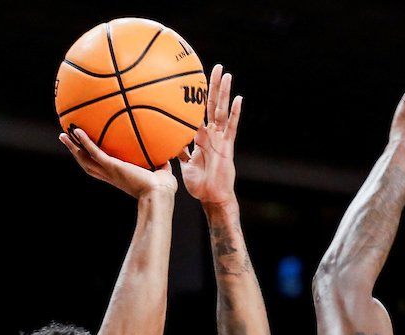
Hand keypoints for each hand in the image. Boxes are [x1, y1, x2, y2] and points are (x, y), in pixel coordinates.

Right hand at [60, 127, 176, 198]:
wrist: (160, 195)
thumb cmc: (163, 190)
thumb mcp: (162, 174)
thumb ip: (161, 165)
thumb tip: (167, 156)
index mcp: (120, 178)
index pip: (102, 169)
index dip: (93, 160)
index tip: (87, 153)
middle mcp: (112, 176)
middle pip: (88, 164)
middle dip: (76, 153)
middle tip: (67, 141)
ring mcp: (110, 171)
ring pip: (86, 159)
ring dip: (74, 148)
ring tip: (64, 136)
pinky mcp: (112, 166)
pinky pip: (95, 152)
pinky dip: (85, 142)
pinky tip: (77, 131)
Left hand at [179, 64, 240, 205]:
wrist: (212, 197)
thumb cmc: (199, 184)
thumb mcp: (184, 164)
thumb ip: (178, 150)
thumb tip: (164, 140)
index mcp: (201, 137)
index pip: (199, 113)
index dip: (198, 98)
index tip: (195, 81)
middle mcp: (212, 134)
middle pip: (212, 105)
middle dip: (214, 87)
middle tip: (215, 67)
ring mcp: (221, 139)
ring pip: (222, 111)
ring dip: (224, 92)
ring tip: (226, 74)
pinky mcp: (228, 147)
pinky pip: (232, 127)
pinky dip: (235, 113)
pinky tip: (239, 99)